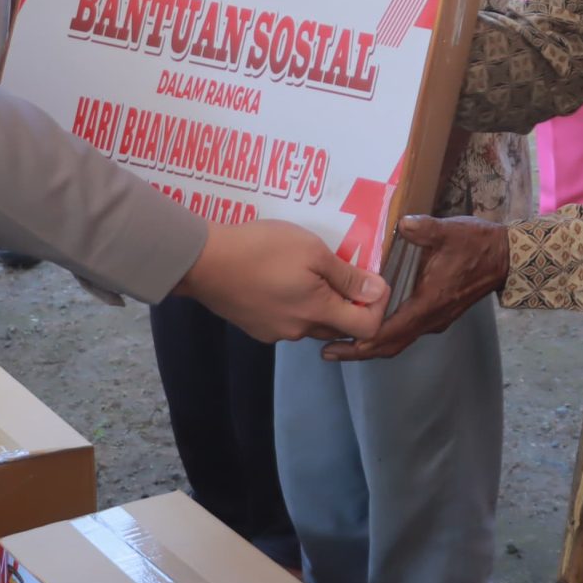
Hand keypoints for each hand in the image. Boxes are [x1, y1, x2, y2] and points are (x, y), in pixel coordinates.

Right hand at [179, 220, 387, 342]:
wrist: (204, 262)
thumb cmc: (262, 249)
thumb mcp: (312, 251)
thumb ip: (347, 275)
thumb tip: (379, 291)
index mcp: (318, 312)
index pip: (367, 329)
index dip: (377, 307)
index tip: (371, 282)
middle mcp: (299, 331)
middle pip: (339, 326)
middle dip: (348, 303)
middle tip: (338, 269)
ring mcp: (274, 332)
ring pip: (311, 323)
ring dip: (318, 302)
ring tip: (306, 270)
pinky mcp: (255, 327)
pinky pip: (286, 320)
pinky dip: (293, 304)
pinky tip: (279, 279)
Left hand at [327, 214, 508, 360]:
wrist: (505, 257)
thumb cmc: (477, 245)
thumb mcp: (449, 232)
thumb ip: (424, 229)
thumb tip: (403, 224)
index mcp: (428, 303)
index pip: (389, 333)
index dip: (360, 342)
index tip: (334, 346)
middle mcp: (430, 318)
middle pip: (390, 345)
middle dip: (359, 350)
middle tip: (328, 351)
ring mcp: (435, 318)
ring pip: (398, 340)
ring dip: (371, 343)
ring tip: (342, 337)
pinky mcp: (437, 312)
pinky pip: (406, 330)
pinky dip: (385, 332)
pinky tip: (369, 319)